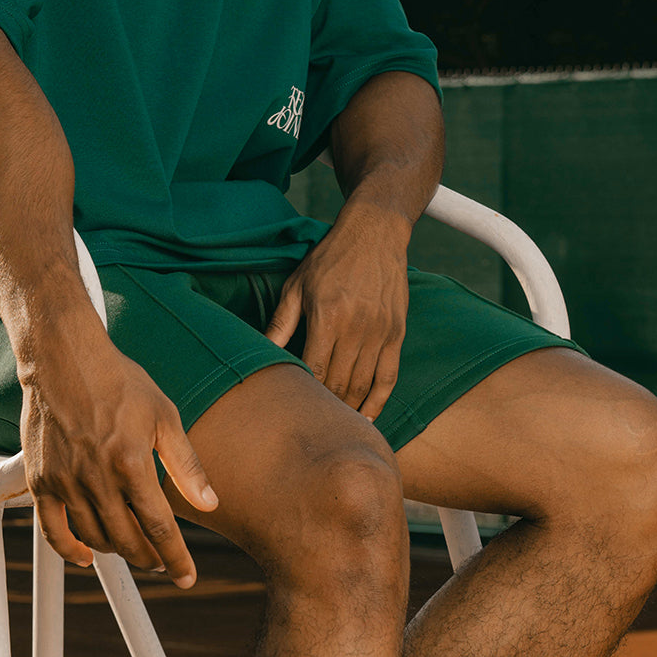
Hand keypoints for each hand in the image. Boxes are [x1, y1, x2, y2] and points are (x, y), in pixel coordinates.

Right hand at [20, 337, 217, 587]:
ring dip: (117, 551)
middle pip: (128, 541)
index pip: (160, 528)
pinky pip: (52, 530)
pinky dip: (69, 550)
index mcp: (132, 463)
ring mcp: (66, 482)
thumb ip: (186, 464)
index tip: (187, 577)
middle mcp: (97, 479)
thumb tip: (209, 503)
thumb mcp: (164, 416)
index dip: (176, 558)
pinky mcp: (41, 480)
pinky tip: (86, 555)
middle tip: (161, 561)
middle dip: (150, 558)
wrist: (66, 359)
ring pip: (94, 538)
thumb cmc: (120, 383)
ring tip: (133, 549)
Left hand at [265, 203, 409, 420]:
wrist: (374, 233)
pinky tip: (367, 417)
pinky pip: (389, 377)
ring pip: (363, 385)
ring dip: (349, 408)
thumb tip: (259, 350)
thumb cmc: (330, 258)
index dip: (306, 394)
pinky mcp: (397, 333)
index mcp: (328, 317)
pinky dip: (378, 401)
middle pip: (339, 383)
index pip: (315, 370)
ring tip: (334, 423)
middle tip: (310, 421)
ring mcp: (380, 332)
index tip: (294, 406)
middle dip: (325, 406)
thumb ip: (280, 323)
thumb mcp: (297, 285)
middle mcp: (357, 328)